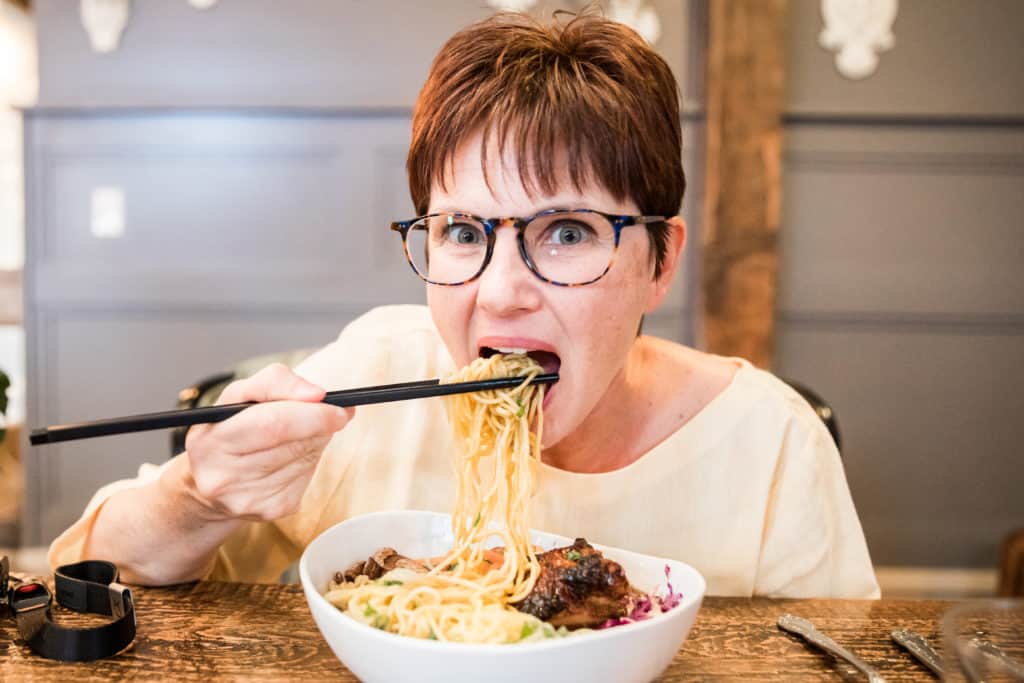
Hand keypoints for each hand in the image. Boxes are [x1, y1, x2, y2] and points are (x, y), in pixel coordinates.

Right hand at [182, 363, 352, 521]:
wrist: (211, 485)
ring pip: (307, 459)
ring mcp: (249, 499)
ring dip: (316, 441)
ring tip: (300, 433)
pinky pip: (308, 477)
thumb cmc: (229, 429)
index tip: (339, 407)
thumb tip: (318, 395)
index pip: (273, 424)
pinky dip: (310, 460)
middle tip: (335, 415)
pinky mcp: (272, 510)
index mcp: (211, 443)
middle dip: (321, 425)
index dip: (313, 414)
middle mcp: (225, 477)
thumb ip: (275, 382)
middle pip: (295, 444)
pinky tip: (292, 456)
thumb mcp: (239, 395)